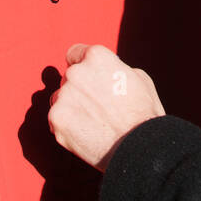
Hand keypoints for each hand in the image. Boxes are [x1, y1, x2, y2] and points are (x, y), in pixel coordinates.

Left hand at [47, 44, 164, 170]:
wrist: (139, 147)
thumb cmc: (144, 114)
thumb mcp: (138, 78)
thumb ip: (114, 69)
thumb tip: (103, 71)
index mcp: (96, 57)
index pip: (75, 53)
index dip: (81, 66)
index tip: (86, 78)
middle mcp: (76, 71)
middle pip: (68, 77)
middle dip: (78, 89)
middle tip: (96, 108)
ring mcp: (64, 95)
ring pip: (60, 99)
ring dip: (71, 107)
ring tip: (93, 124)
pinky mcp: (56, 118)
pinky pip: (56, 120)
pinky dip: (67, 127)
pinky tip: (86, 135)